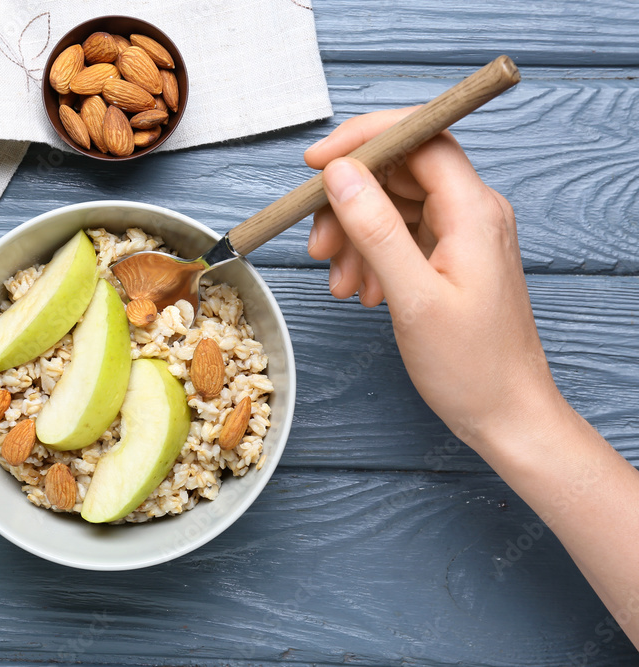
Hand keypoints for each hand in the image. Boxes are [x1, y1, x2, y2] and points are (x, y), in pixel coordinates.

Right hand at [304, 108, 564, 452]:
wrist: (506, 414)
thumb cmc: (471, 366)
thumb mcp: (412, 296)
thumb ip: (375, 228)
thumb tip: (341, 174)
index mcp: (474, 211)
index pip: (419, 138)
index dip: (364, 140)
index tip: (318, 163)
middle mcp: (473, 213)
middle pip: (398, 173)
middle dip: (349, 202)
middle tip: (320, 244)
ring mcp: (462, 235)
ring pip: (392, 206)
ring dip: (355, 237)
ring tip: (341, 281)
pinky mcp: (451, 257)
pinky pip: (400, 236)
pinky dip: (371, 256)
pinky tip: (362, 289)